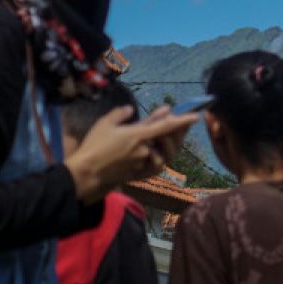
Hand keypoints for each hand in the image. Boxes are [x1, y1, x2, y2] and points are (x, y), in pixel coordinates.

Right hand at [65, 105, 198, 203]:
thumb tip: (131, 109)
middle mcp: (144, 150)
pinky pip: (156, 165)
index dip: (182, 121)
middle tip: (173, 121)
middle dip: (174, 130)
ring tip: (165, 135)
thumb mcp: (105, 124)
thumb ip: (120, 114)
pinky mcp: (139, 174)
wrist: (87, 174)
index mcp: (137, 135)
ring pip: (163, 152)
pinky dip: (159, 157)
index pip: (166, 126)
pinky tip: (157, 152)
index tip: (196, 116)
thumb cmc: (93, 146)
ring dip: (166, 144)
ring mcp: (143, 163)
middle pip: (167, 139)